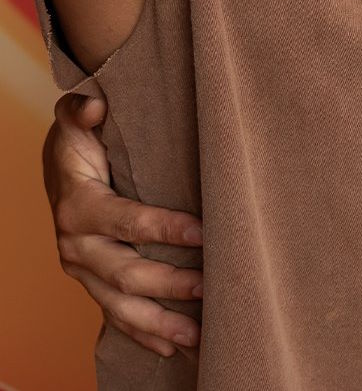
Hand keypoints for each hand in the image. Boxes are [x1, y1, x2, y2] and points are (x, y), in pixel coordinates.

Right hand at [44, 92, 203, 356]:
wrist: (58, 167)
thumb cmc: (79, 140)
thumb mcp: (75, 117)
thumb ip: (82, 109)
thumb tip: (95, 107)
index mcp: (79, 207)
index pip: (127, 222)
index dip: (164, 229)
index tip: (203, 232)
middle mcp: (77, 246)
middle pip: (126, 273)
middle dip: (170, 283)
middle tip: (210, 286)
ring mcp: (83, 270)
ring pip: (120, 305)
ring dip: (159, 322)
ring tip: (196, 334)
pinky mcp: (93, 283)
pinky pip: (115, 314)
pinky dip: (142, 333)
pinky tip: (172, 347)